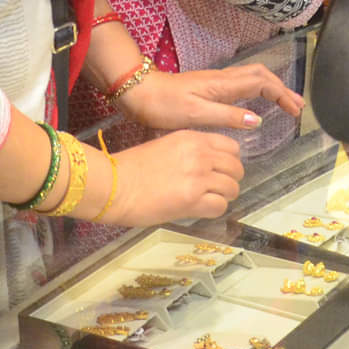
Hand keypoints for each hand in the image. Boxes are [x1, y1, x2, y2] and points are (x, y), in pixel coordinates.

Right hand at [99, 129, 245, 224]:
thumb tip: (205, 165)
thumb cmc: (130, 167)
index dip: (230, 160)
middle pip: (236, 168)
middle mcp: (200, 155)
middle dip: (230, 179)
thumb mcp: (165, 147)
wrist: (113, 185)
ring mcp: (198, 177)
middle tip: (218, 188)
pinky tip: (201, 209)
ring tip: (209, 200)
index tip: (221, 169)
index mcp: (192, 138)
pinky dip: (214, 210)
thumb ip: (189, 152)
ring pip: (232, 188)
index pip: (231, 147)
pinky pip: (220, 206)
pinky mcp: (193, 200)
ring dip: (224, 196)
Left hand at [117, 63, 301, 131]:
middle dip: (282, 88)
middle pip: (262, 75)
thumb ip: (227, 116)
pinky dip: (259, 90)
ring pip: (253, 78)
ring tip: (285, 103)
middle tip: (298, 107)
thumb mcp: (196, 115)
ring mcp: (216, 81)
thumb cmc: (165, 106)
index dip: (282, 95)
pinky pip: (243, 84)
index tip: (295, 110)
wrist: (140, 93)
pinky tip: (258, 103)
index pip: (262, 83)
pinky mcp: (210, 87)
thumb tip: (257, 120)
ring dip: (272, 87)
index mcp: (223, 84)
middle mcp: (223, 79)